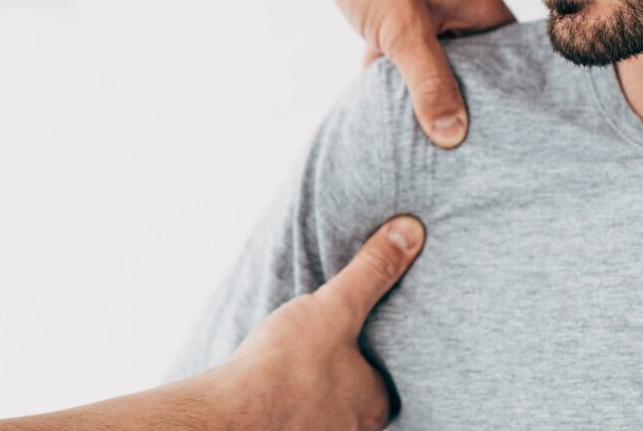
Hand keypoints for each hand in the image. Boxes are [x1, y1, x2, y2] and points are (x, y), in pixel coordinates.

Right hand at [219, 215, 425, 429]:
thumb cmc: (287, 367)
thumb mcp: (336, 307)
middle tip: (328, 341)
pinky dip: (288, 398)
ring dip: (314, 385)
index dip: (375, 350)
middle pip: (358, 393)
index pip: (388, 376)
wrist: (233, 416)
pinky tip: (272, 383)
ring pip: (326, 406)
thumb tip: (410, 232)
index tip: (361, 330)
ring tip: (298, 358)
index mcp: (376, 402)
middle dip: (345, 369)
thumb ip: (371, 271)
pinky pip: (296, 415)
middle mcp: (354, 427)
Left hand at [299, 0, 514, 146]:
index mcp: (479, 2)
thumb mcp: (404, 32)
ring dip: (415, 80)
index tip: (491, 133)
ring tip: (409, 120)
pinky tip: (374, 90)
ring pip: (431, 53)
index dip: (500, 96)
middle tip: (444, 137)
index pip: (507, 60)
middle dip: (452, 93)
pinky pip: (403, 42)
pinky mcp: (397, 1)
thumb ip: (429, 84)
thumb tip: (453, 136)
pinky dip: (391, 63)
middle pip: (470, 61)